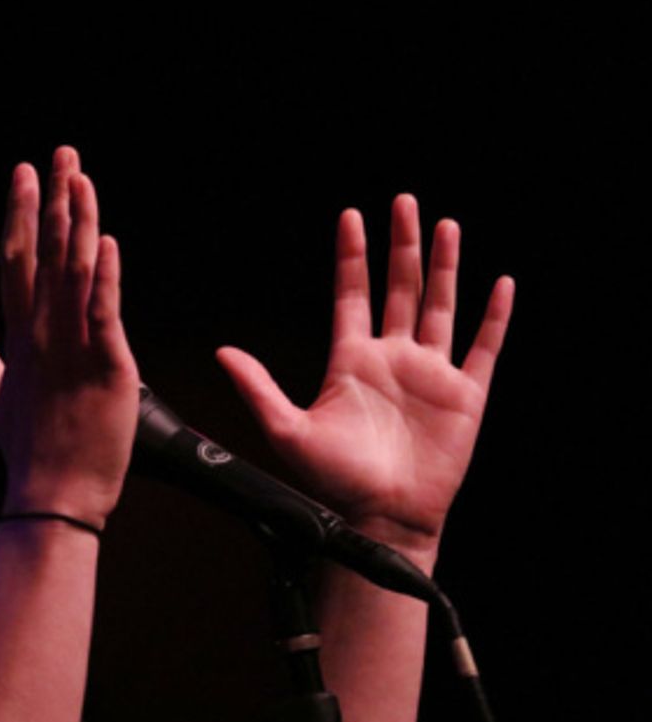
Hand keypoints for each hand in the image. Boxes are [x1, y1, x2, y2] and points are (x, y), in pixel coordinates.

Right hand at [0, 147, 139, 527]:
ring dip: (80, 222)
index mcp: (18, 338)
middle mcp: (41, 335)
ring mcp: (71, 349)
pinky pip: (104, 314)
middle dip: (52, 200)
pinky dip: (107, 278)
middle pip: (43, 254)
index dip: (20, 215)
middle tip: (60, 153)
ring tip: (83, 178)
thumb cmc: (30, 452)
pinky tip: (108, 242)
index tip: (25, 175)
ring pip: (74, 273)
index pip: (15, 262)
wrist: (52, 497)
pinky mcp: (107, 367)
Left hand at [216, 194, 513, 558]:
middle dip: (401, 245)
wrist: (380, 519)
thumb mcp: (287, 429)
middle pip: (399, 288)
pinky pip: (483, 347)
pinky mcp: (465, 395)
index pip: (352, 293)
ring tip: (445, 225)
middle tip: (403, 202)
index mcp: (351, 361)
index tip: (350, 215)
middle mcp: (392, 359)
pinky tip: (499, 284)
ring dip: (444, 266)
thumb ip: (258, 387)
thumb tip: (222, 351)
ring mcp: (430, 374)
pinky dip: (493, 316)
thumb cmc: (333, 482)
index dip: (351, 255)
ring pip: (440, 306)